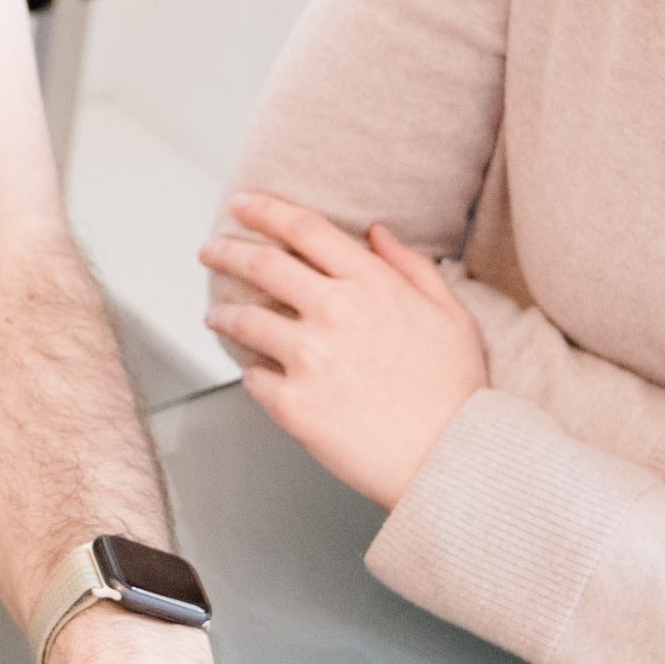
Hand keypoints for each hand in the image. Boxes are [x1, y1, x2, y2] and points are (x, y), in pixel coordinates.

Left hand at [200, 191, 487, 508]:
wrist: (450, 458)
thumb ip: (410, 268)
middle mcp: (334, 312)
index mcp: (371, 284)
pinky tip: (256, 373)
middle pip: (261, 264)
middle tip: (210, 250)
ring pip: (244, 320)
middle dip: (226, 251)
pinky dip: (252, 373)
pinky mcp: (293, 404)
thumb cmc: (454, 392)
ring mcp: (309, 359)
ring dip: (222, 313)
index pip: (304, 229)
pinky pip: (253, 378)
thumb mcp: (450, 315)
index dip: (265, 210)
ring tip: (215, 315)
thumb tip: (377, 233)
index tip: (242, 205)